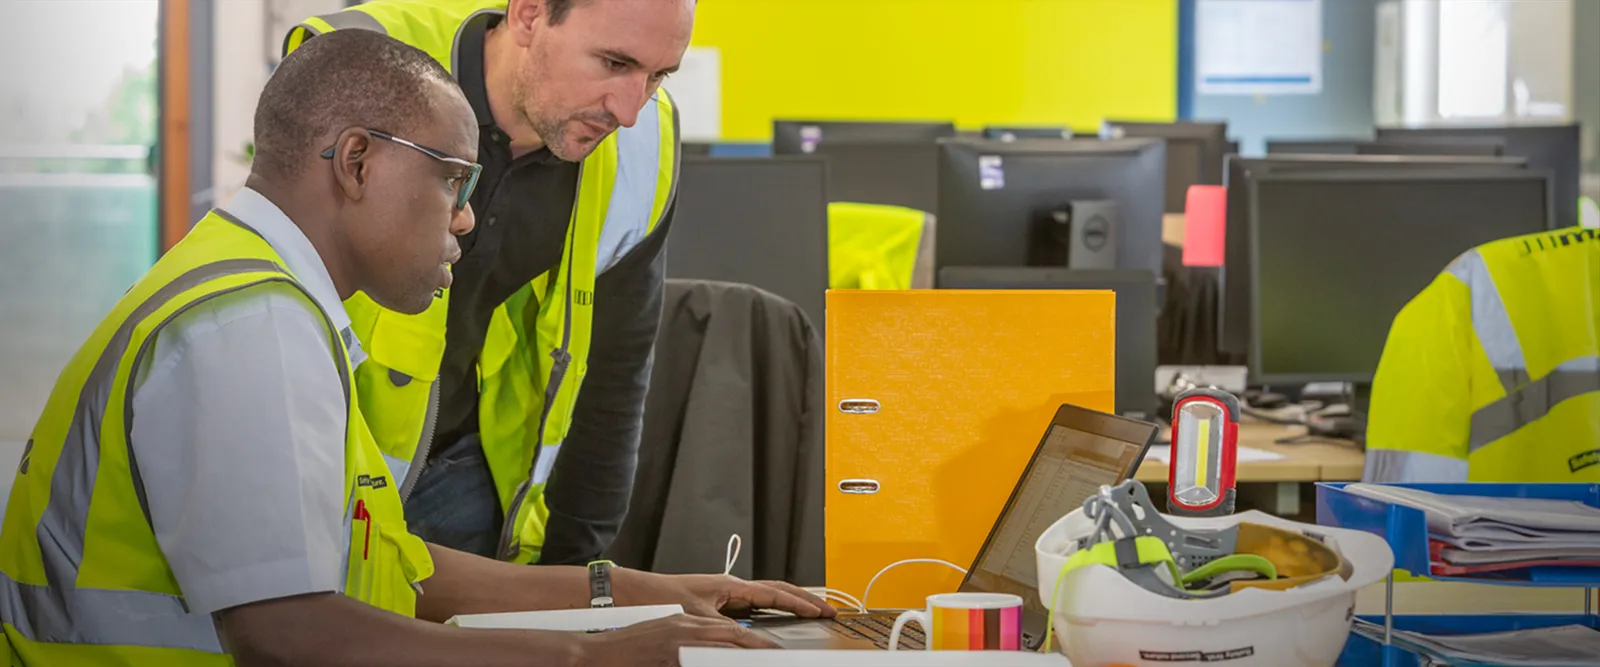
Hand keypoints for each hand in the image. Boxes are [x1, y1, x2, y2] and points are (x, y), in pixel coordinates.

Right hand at [573, 613, 776, 665]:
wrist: (600, 653)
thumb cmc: (631, 647)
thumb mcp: (666, 636)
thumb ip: (691, 641)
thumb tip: (716, 650)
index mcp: (686, 623)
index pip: (730, 629)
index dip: (754, 640)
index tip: (772, 650)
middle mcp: (685, 628)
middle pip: (732, 635)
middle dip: (758, 646)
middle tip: (779, 656)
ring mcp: (678, 641)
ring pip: (722, 645)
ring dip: (744, 653)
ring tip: (765, 660)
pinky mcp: (669, 654)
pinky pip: (701, 659)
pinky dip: (719, 660)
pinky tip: (733, 662)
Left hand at [616, 571, 836, 619]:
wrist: (635, 592)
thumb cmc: (662, 597)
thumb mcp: (698, 619)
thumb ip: (726, 631)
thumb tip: (748, 643)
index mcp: (731, 586)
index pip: (775, 594)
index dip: (800, 603)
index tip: (821, 610)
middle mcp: (730, 587)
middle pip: (776, 590)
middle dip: (803, 599)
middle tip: (826, 609)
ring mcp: (724, 593)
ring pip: (765, 595)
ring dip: (788, 602)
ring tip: (809, 611)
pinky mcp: (715, 601)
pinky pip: (751, 604)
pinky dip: (769, 609)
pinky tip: (773, 619)